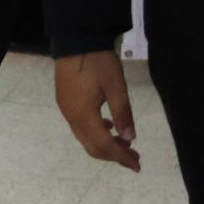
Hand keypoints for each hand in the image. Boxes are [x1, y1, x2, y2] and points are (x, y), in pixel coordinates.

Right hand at [55, 51, 139, 172]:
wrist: (76, 38)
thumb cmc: (98, 61)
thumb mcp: (116, 85)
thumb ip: (123, 113)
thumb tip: (130, 139)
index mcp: (83, 115)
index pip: (104, 145)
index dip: (121, 157)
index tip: (137, 165)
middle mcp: (72, 117)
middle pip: (92, 146)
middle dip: (114, 155)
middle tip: (134, 157)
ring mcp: (67, 110)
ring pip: (85, 138)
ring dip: (105, 144)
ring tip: (125, 143)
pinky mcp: (66, 101)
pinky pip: (81, 126)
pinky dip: (96, 132)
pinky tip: (107, 126)